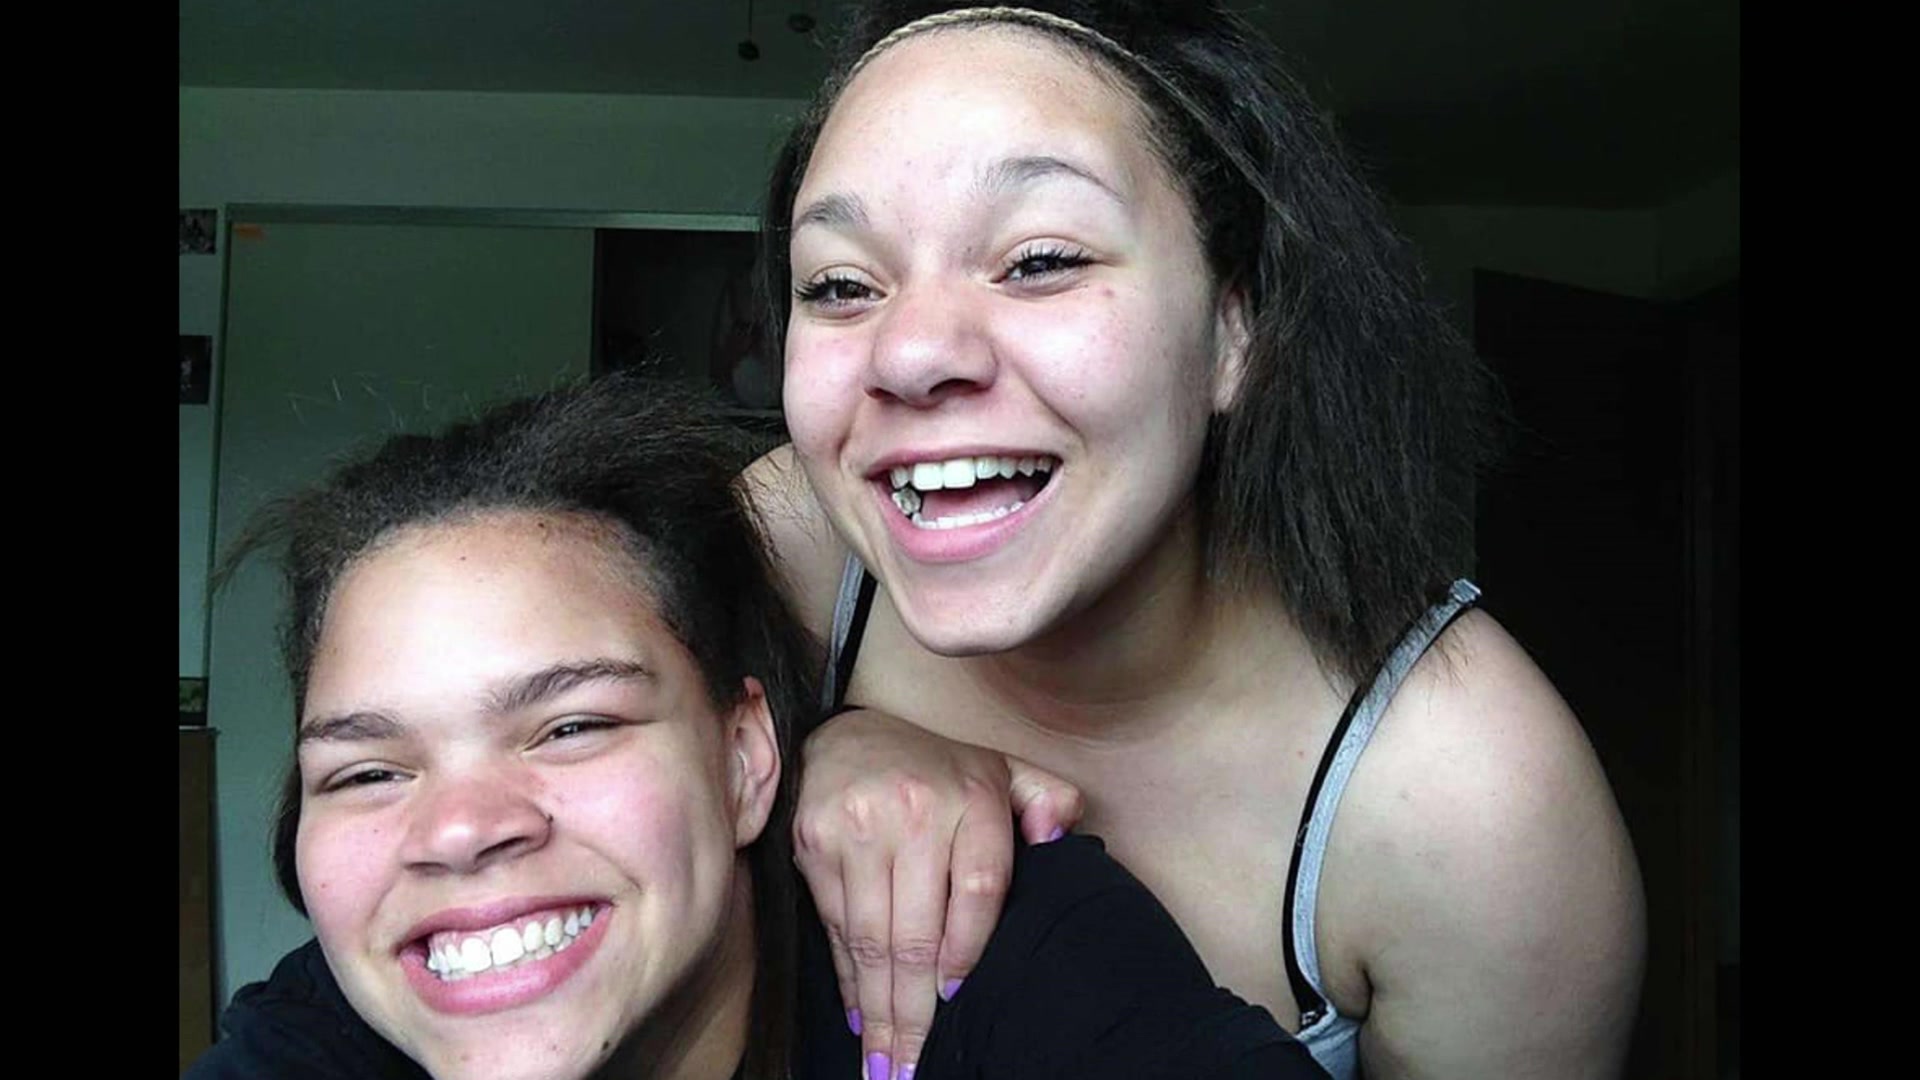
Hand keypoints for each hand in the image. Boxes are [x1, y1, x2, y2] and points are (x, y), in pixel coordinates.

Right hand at [793, 707, 1082, 1078]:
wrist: (845, 735)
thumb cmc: (935, 770)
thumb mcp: (1002, 768)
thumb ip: (1047, 798)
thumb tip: (1060, 837)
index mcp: (972, 796)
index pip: (980, 889)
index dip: (969, 951)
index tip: (958, 999)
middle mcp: (914, 812)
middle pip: (917, 932)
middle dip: (914, 1012)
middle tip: (912, 1069)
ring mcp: (858, 829)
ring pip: (872, 940)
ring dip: (877, 1011)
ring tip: (884, 1063)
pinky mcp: (814, 844)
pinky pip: (836, 927)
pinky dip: (848, 978)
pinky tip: (858, 1016)